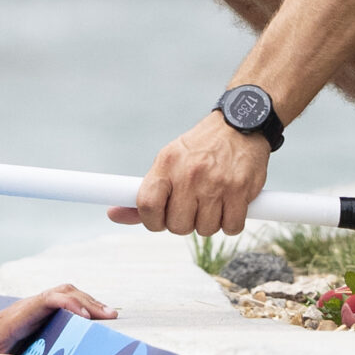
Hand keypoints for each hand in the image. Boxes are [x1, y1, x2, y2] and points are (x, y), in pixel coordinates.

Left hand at [0, 285, 116, 354]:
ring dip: (87, 302)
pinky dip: (80, 307)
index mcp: (15, 318)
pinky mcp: (35, 316)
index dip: (67, 304)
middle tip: (109, 316)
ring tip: (109, 316)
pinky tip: (94, 319)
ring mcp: (31, 310)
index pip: (45, 301)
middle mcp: (25, 309)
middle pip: (60, 292)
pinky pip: (61, 304)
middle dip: (86, 301)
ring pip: (63, 294)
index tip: (86, 316)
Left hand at [109, 112, 270, 236]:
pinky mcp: (241, 189)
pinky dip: (230, 223)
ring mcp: (216, 183)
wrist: (239, 125)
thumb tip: (113, 215)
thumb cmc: (199, 150)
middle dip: (184, 223)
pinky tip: (229, 206)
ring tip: (212, 203)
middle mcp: (190, 174)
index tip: (160, 220)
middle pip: (178, 225)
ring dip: (209, 223)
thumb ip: (145, 193)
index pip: (147, 205)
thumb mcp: (168, 162)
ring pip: (205, 230)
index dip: (152, 222)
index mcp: (166, 165)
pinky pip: (231, 227)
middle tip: (191, 208)